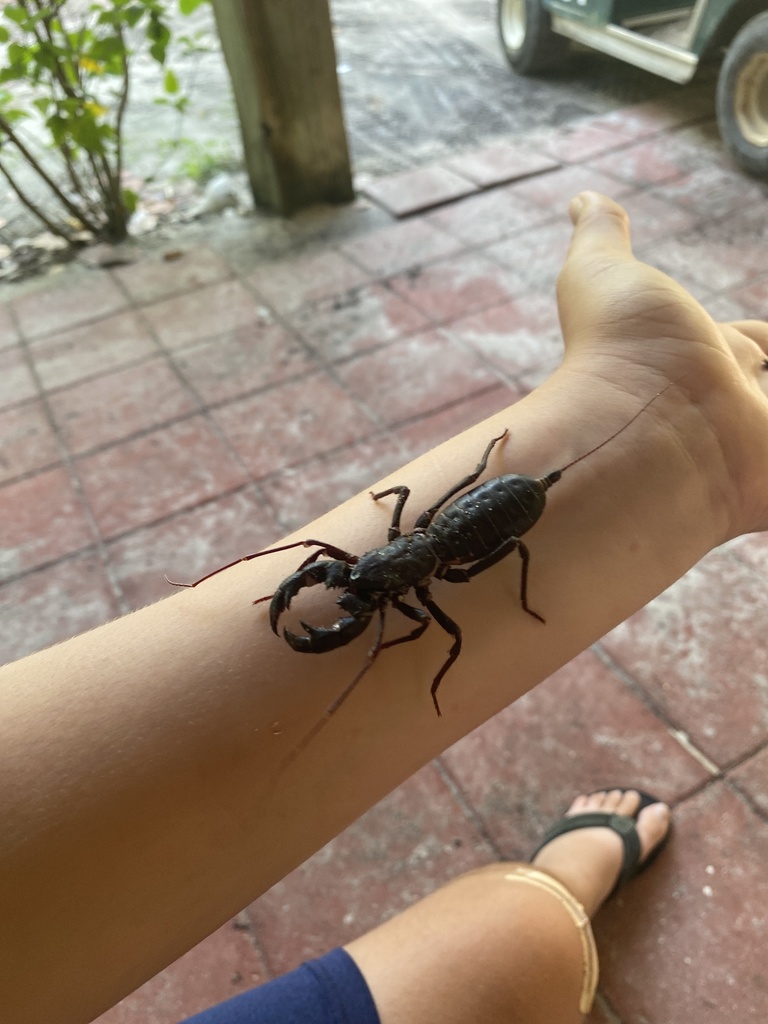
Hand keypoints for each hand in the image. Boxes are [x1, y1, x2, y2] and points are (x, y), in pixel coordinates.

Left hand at [553, 191, 767, 537]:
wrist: (635, 435)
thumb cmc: (619, 351)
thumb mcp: (602, 274)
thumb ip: (602, 235)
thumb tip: (582, 196)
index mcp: (707, 356)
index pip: (755, 341)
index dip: (764, 338)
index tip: (767, 340)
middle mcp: (737, 404)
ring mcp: (760, 448)